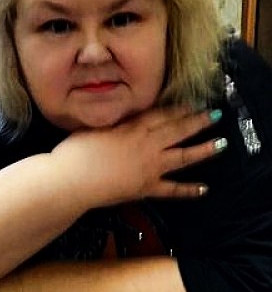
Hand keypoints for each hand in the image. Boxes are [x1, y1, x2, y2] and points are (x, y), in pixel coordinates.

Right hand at [53, 106, 223, 205]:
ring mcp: (149, 168)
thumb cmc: (75, 151)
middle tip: (215, 115)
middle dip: (197, 122)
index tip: (192, 101)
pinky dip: (188, 190)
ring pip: (182, 157)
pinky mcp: (145, 188)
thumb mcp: (93, 126)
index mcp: (131, 128)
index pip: (160, 114)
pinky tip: (203, 189)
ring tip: (221, 144)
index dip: (178, 107)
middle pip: (177, 131)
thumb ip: (113, 122)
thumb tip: (123, 117)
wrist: (71, 180)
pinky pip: (171, 190)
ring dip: (203, 150)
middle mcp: (145, 145)